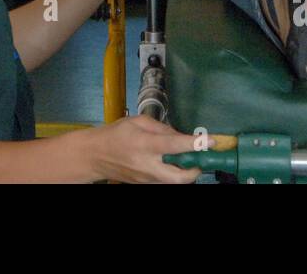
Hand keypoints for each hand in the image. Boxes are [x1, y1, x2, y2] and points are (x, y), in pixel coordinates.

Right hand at [87, 115, 202, 183]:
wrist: (95, 156)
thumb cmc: (116, 133)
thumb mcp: (138, 121)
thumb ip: (162, 128)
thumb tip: (181, 136)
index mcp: (144, 144)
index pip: (174, 146)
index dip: (195, 144)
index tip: (211, 141)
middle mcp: (147, 165)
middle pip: (179, 178)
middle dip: (195, 171)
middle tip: (199, 159)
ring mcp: (146, 179)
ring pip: (174, 182)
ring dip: (184, 173)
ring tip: (185, 160)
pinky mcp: (145, 185)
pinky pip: (164, 182)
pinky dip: (172, 174)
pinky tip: (169, 163)